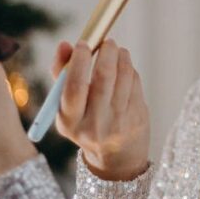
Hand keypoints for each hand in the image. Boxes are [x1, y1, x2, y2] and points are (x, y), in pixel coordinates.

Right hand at [51, 37, 149, 179]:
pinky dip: (129, 69)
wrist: (115, 157)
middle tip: (107, 41)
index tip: (83, 44)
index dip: (79, 61)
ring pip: (123, 77)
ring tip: (117, 50)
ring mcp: (118, 122)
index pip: (74, 87)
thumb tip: (65, 44)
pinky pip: (135, 83)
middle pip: (103, 78)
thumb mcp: (68, 107)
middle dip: (106, 53)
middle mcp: (94, 124)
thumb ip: (62, 74)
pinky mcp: (137, 118)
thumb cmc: (86, 122)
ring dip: (121, 57)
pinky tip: (125, 67)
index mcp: (70, 122)